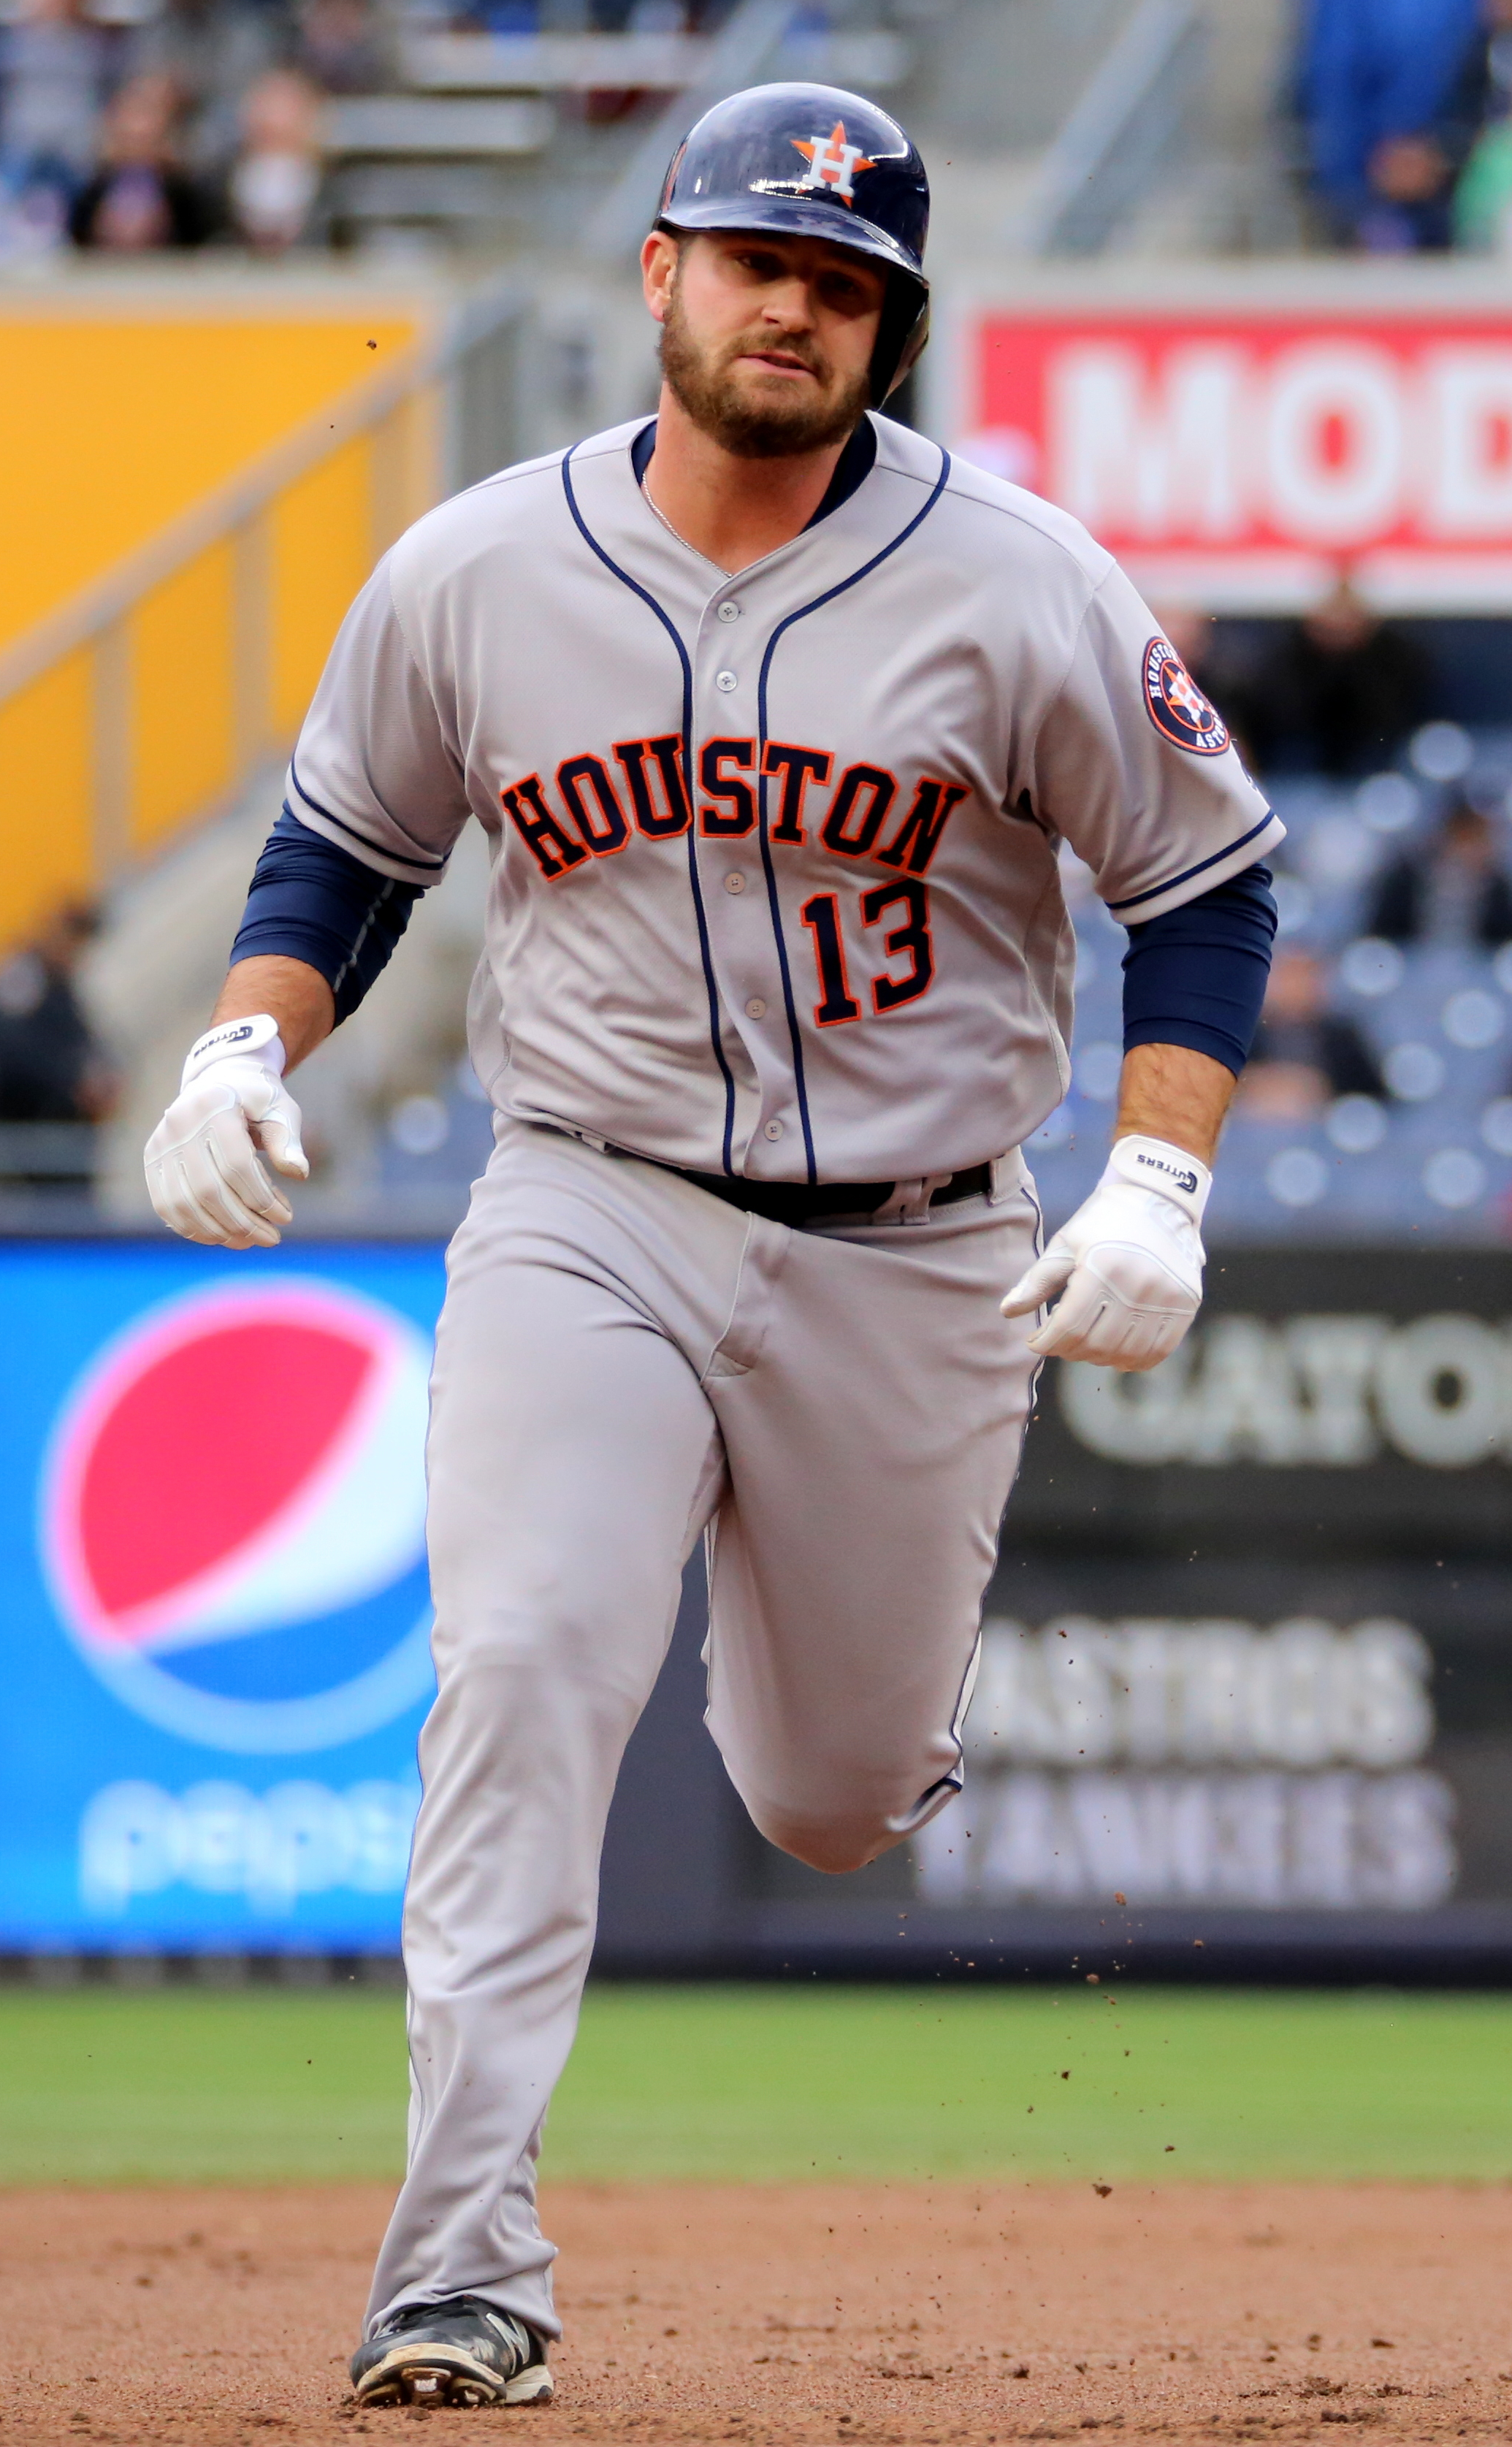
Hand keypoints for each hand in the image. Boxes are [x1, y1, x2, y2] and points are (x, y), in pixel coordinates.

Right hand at [145, 1014, 307, 1248]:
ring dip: (219, 1231)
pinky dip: (193, 1228)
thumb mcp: (280, 1111)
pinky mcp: (151, 1160)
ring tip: (250, 1240)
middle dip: (243, 1222)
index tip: (286, 1217)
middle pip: (209, 1189)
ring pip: (184, 1203)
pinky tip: (222, 1236)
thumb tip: (299, 1173)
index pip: (236, 1164)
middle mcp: (179, 1123)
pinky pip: (165, 1205)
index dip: (261, 1197)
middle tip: (272, 1238)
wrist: (220, 1081)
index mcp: (213, 1105)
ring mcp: (160, 1143)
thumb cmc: (257, 1100)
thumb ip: (288, 1141)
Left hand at [1001, 1134, 1209, 1371]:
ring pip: (1125, 1352)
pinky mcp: (1187, 1304)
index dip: (1045, 1342)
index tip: (1035, 1342)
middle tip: (1059, 1340)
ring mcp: (1167, 1296)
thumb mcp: (1065, 1244)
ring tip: (1085, 1344)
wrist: (1158, 1197)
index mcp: (1102, 1267)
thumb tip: (1008, 1312)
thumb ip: (1037, 1280)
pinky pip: (1159, 1351)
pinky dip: (1133, 1360)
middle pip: (1095, 1344)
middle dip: (1068, 1350)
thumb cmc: (1103, 1221)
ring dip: (1097, 1357)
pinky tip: (1115, 1353)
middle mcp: (1138, 1284)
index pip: (1068, 1327)